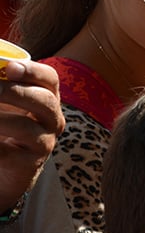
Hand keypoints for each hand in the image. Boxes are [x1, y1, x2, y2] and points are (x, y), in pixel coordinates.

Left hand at [0, 59, 64, 210]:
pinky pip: (8, 153)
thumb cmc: (5, 124)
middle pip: (44, 101)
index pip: (50, 79)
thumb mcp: (7, 101)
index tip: (10, 68)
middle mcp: (53, 119)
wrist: (8, 164)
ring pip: (26, 128)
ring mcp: (45, 142)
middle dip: (13, 92)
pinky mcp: (30, 163)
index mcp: (47, 98)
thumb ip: (1, 85)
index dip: (32, 71)